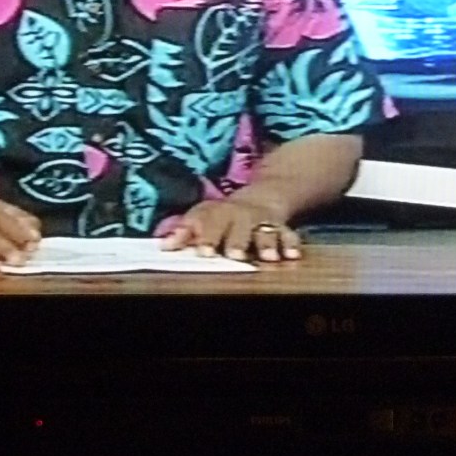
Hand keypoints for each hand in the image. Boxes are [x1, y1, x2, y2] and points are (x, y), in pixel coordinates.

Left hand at [159, 200, 301, 262]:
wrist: (263, 198)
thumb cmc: (225, 217)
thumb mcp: (205, 217)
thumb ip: (185, 231)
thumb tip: (163, 246)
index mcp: (218, 213)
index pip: (209, 220)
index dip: (205, 234)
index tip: (203, 251)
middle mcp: (241, 216)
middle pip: (239, 225)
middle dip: (237, 239)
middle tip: (234, 254)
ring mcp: (262, 221)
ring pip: (265, 230)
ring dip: (266, 242)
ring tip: (267, 257)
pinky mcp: (282, 227)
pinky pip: (289, 234)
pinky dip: (291, 243)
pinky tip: (292, 255)